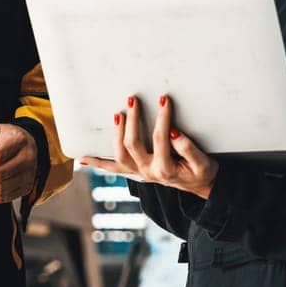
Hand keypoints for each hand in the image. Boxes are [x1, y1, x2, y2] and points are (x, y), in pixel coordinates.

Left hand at [81, 95, 217, 198]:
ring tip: (119, 114)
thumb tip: (173, 132)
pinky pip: (113, 168)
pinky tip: (83, 158)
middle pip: (132, 145)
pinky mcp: (136, 171)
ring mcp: (140, 173)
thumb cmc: (201, 172)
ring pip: (119, 155)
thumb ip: (188, 148)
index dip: (162, 117)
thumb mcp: (202, 162)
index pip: (160, 138)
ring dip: (116, 134)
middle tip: (134, 100)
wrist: (200, 186)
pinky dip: (98, 164)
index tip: (164, 99)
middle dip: (132, 120)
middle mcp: (148, 172)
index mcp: (165, 169)